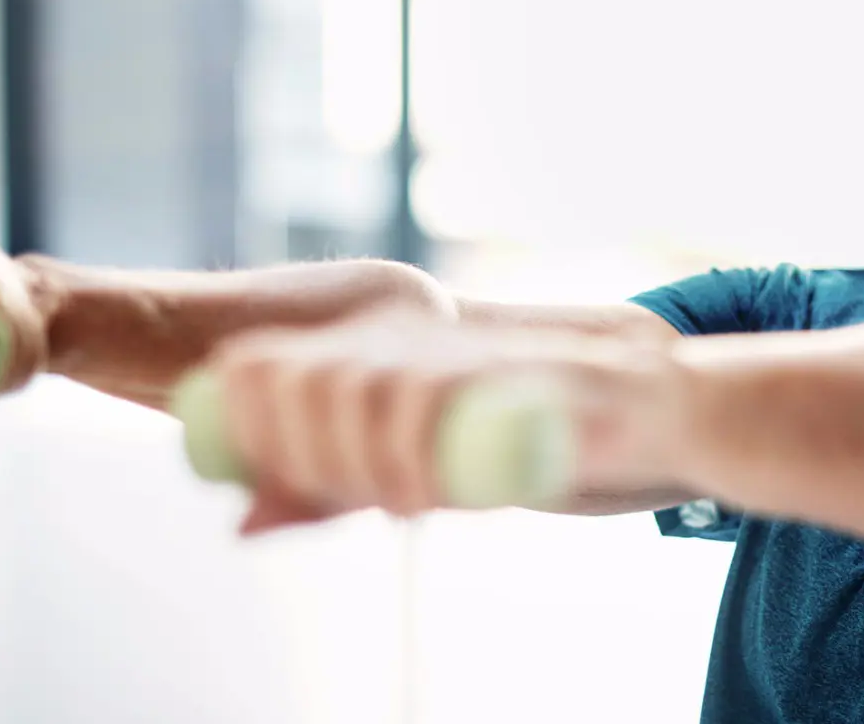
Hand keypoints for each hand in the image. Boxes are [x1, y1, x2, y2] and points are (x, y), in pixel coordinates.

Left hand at [207, 312, 689, 534]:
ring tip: (403, 502)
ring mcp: (435, 347)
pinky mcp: (481, 366)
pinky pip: (418, 403)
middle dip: (304, 459)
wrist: (621, 408)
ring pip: (351, 392)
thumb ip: (325, 492)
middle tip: (355, 500)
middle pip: (295, 382)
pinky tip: (424, 496)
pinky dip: (409, 461)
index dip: (242, 428)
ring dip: (359, 465)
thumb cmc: (503, 442)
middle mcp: (385, 337)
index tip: (271, 485)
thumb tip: (241, 526)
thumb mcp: (398, 472)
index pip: (253, 364)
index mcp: (354, 348)